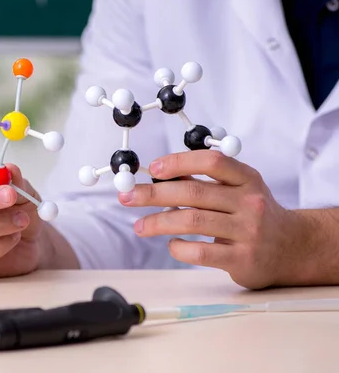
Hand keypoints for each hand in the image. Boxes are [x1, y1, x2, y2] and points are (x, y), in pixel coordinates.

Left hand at [118, 150, 309, 288]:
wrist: (294, 248)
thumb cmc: (254, 214)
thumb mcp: (239, 190)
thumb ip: (206, 181)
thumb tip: (159, 174)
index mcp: (247, 179)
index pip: (211, 162)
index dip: (179, 161)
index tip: (152, 168)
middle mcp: (249, 202)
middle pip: (193, 192)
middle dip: (153, 193)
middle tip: (127, 197)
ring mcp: (247, 231)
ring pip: (192, 221)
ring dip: (158, 222)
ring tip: (139, 226)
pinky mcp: (242, 259)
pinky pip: (200, 252)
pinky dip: (179, 248)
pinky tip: (172, 245)